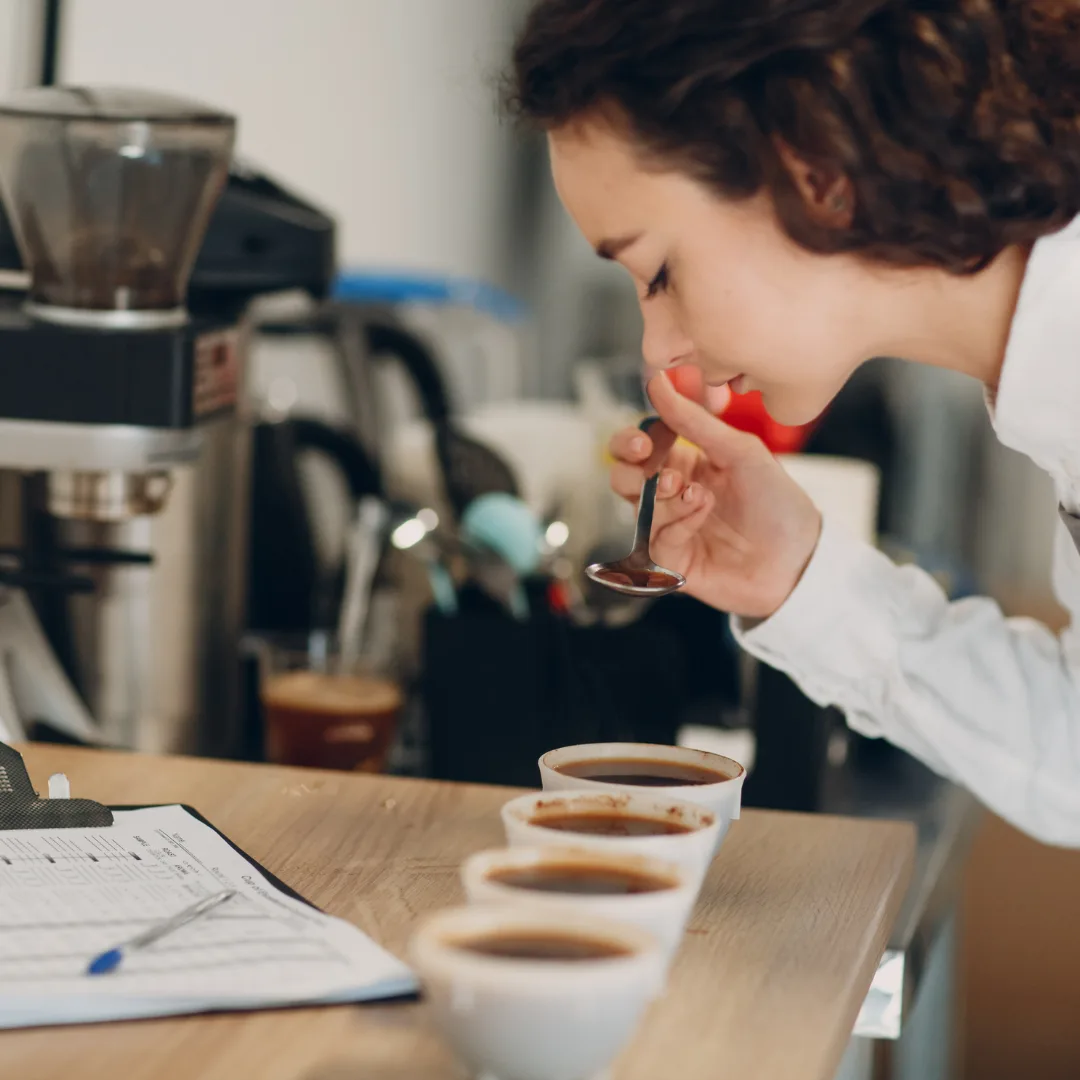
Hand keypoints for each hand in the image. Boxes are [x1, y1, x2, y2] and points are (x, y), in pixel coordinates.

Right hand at [609, 373, 821, 618]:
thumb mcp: (739, 451)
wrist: (798, 557)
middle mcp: (672, 496)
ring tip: (696, 494)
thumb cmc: (776, 502)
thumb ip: (692, 420)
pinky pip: (655, 539)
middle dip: (630, 471)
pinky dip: (677, 523)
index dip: (630, 442)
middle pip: (623, 478)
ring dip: (663, 498)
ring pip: (637, 508)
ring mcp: (670, 529)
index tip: (643, 442)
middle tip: (654, 467)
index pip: (638, 448)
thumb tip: (656, 382)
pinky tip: (702, 516)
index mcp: (686, 463)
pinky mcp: (671, 561)